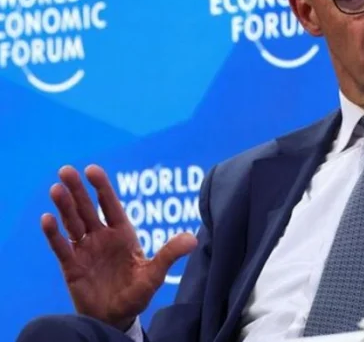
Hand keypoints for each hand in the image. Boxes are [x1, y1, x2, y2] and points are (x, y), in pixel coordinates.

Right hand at [41, 165, 197, 329]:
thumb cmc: (137, 293)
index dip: (102, 187)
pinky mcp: (71, 266)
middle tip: (66, 170)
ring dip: (64, 206)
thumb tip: (193, 239)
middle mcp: (101, 237)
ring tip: (56, 189)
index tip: (92, 169)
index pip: (110, 205)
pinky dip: (54, 234)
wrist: (116, 317)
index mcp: (122, 233)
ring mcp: (85, 250)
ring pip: (72, 223)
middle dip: (77, 190)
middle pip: (87, 209)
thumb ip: (169, 255)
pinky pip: (61, 247)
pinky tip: (47, 219)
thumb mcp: (154, 274)